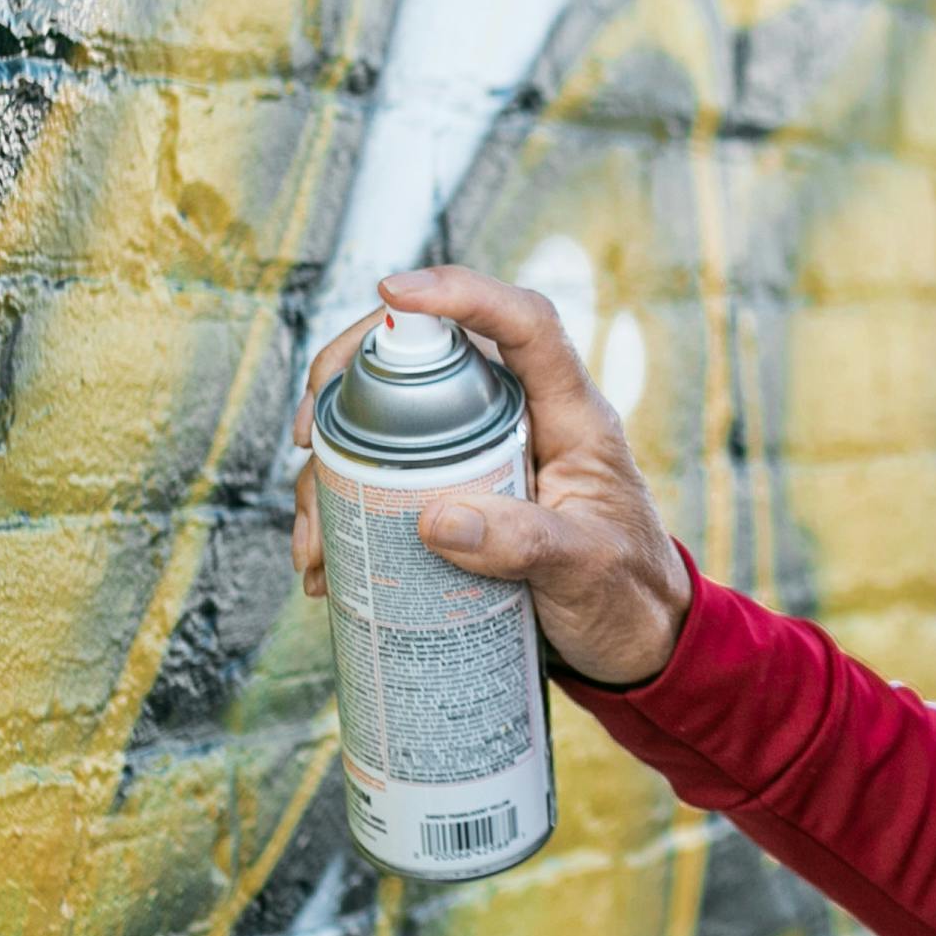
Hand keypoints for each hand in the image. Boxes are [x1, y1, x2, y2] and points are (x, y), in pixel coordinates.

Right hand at [291, 264, 694, 684]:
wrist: (630, 642)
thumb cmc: (626, 594)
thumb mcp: (585, 571)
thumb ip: (524, 543)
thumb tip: (433, 518)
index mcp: (570, 415)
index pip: (526, 323)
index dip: (463, 292)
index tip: (394, 292)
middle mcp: (519, 419)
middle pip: (431, 358)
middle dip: (352, 376)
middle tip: (305, 430)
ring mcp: (481, 456)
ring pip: (391, 424)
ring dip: (333, 468)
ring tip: (313, 541)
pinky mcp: (454, 496)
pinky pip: (383, 483)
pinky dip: (342, 514)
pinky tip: (323, 566)